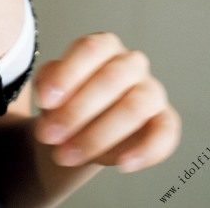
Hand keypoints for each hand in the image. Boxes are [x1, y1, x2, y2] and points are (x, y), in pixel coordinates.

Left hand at [31, 32, 180, 172]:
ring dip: (100, 134)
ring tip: (69, 154)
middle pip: (111, 79)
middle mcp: (131, 63)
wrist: (80, 132)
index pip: (90, 49)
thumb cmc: (66, 101)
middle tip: (49, 135)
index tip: (44, 101)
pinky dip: (146, 150)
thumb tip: (49, 96)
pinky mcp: (165, 120)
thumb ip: (48, 82)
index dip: (66, 74)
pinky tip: (122, 164)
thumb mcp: (49, 88)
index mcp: (103, 45)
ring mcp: (152, 90)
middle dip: (76, 111)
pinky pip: (165, 133)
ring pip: (135, 107)